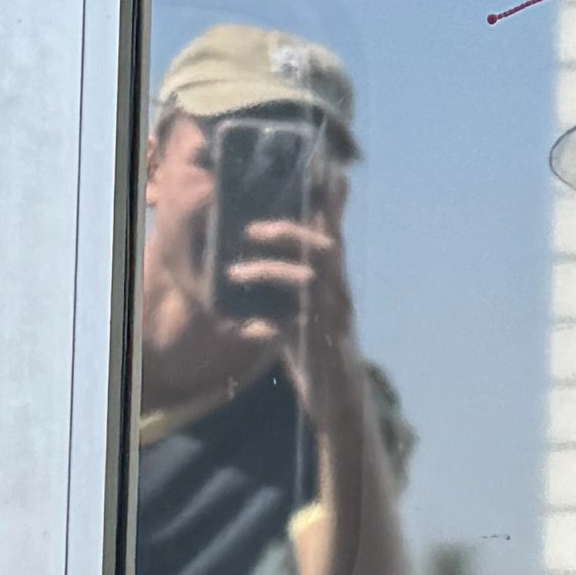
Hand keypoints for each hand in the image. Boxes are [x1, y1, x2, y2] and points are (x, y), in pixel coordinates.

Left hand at [216, 204, 358, 425]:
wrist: (339, 401)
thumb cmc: (317, 352)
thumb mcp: (305, 310)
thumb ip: (293, 285)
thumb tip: (263, 259)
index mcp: (336, 284)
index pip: (334, 236)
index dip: (332, 205)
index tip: (327, 173)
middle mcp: (340, 296)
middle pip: (326, 250)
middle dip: (291, 233)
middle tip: (253, 229)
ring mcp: (334, 321)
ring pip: (309, 283)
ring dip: (271, 273)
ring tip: (235, 273)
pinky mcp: (323, 347)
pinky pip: (296, 328)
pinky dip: (269, 324)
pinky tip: (251, 328)